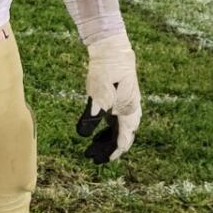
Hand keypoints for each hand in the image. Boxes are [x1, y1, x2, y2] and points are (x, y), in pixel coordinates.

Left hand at [76, 33, 141, 163]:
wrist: (113, 51)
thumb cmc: (107, 71)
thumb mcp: (98, 93)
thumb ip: (91, 115)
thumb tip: (82, 135)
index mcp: (129, 112)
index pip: (123, 140)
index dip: (112, 152)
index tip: (101, 161)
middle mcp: (130, 112)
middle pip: (120, 137)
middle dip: (106, 149)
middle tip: (91, 158)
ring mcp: (125, 106)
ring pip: (117, 130)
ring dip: (104, 141)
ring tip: (90, 150)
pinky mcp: (118, 101)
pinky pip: (113, 122)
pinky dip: (104, 131)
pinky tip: (94, 135)